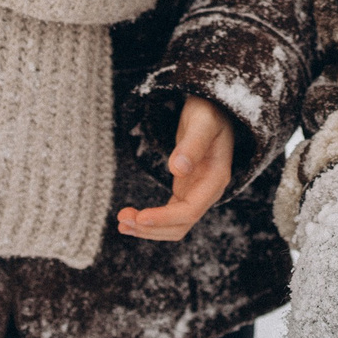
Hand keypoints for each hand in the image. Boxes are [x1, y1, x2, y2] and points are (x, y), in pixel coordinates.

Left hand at [117, 95, 233, 240]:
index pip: (190, 211)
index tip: (140, 217)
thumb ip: (193, 144)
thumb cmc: (209, 111)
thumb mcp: (202, 121)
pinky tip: (132, 219)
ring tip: (122, 223)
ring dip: (148, 229)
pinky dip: (151, 220)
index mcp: (216, 178)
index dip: (165, 218)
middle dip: (152, 228)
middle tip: (122, 220)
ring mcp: (197, 193)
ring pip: (174, 225)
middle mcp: (208, 192)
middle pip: (180, 225)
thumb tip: (178, 169)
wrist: (214, 109)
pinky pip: (169, 215)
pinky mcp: (185, 191)